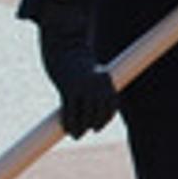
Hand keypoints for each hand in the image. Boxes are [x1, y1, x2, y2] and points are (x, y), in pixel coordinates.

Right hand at [38, 19, 116, 138]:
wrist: (65, 44)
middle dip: (94, 125)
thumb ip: (95, 86)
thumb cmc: (78, 60)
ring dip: (82, 129)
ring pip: (86, 116)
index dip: (106, 118)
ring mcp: (83, 88)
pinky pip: (70, 113)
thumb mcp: (91, 71)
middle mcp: (97, 85)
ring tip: (77, 134)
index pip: (112, 105)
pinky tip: (67, 129)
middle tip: (86, 131)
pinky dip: (69, 124)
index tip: (99, 126)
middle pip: (100, 113)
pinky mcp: (68, 90)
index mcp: (106, 80)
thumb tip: (94, 102)